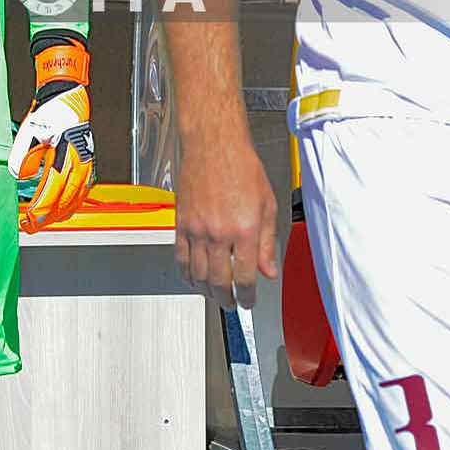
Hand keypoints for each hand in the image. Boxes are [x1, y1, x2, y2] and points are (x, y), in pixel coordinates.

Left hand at [9, 37, 95, 232]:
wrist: (67, 96)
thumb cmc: (50, 112)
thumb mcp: (31, 129)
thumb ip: (24, 153)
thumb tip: (18, 175)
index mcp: (67, 153)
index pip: (53, 190)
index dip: (40, 209)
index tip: (27, 220)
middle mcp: (80, 162)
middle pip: (66, 200)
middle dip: (47, 217)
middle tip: (30, 226)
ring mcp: (86, 164)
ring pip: (76, 199)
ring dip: (59, 214)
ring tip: (43, 222)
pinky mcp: (87, 164)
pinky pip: (82, 192)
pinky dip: (71, 205)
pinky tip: (61, 210)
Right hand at [175, 126, 277, 308]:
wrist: (214, 146)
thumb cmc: (242, 167)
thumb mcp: (267, 204)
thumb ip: (267, 242)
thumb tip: (269, 271)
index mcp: (245, 229)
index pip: (246, 277)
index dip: (248, 296)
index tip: (249, 301)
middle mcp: (219, 233)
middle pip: (220, 281)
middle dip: (227, 299)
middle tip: (231, 304)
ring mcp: (197, 230)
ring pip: (198, 274)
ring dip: (207, 291)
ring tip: (214, 295)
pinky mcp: (181, 223)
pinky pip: (180, 258)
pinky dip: (186, 274)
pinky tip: (193, 279)